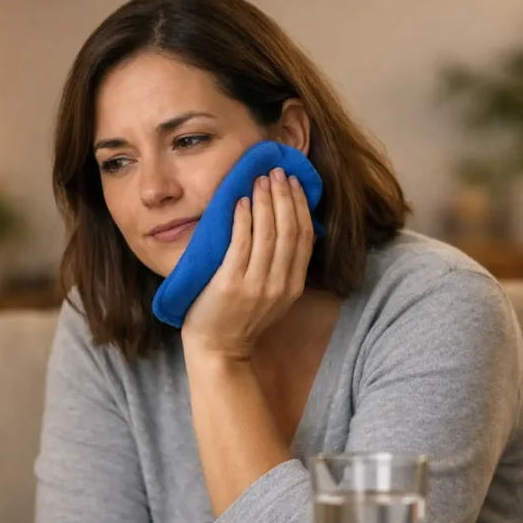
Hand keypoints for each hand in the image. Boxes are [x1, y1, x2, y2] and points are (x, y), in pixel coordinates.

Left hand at [180, 166, 314, 360]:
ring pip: (269, 233)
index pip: (304, 236)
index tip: (293, 182)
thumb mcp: (272, 296)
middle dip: (284, 196)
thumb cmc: (239, 319)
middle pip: (290, 230)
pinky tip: (240, 201)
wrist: (218, 350)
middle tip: (276, 172)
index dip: (300, 206)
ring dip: (265, 201)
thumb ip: (280, 267)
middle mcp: (279, 284)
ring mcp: (256, 285)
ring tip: (259, 179)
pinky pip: (241, 244)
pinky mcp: (231, 284)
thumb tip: (283, 226)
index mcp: (293, 285)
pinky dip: (242, 219)